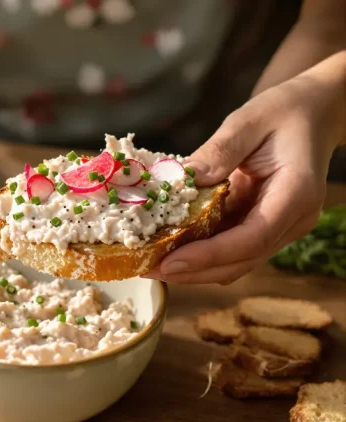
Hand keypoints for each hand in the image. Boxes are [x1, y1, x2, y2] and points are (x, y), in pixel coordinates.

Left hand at [144, 52, 345, 284]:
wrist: (314, 112)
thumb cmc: (285, 111)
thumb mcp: (248, 122)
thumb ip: (218, 152)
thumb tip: (183, 181)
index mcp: (296, 193)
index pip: (252, 238)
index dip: (209, 255)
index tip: (169, 263)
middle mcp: (293, 220)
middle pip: (241, 260)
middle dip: (193, 270)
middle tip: (147, 269)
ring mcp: (281, 226)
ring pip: (235, 261)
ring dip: (194, 267)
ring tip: (150, 263)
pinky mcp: (264, 224)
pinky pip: (231, 246)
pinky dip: (201, 251)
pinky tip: (169, 246)